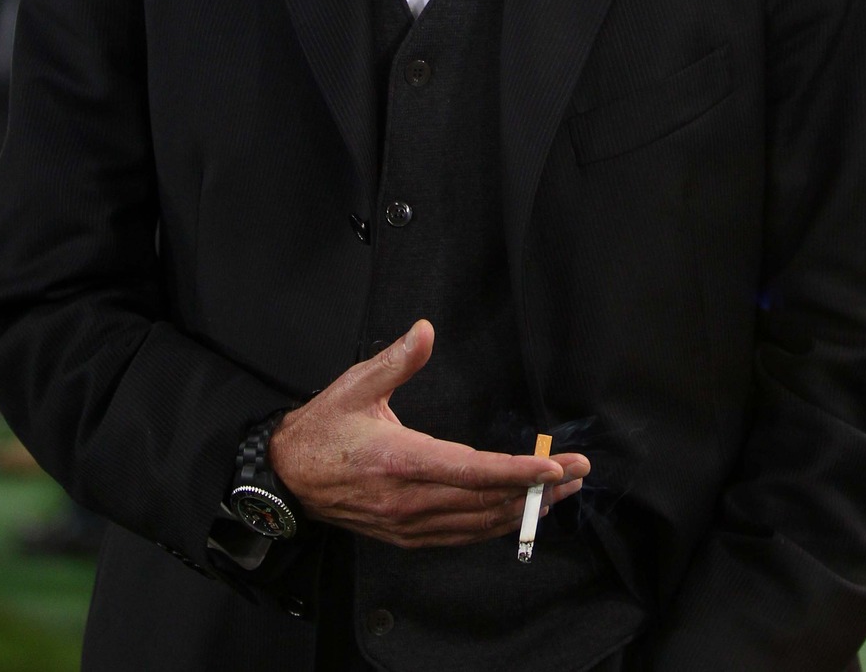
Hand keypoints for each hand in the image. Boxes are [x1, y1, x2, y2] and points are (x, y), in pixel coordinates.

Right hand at [268, 319, 588, 548]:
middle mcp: (409, 499)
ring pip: (477, 523)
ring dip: (522, 509)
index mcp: (401, 460)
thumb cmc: (324, 427)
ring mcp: (408, 523)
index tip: (555, 466)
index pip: (473, 471)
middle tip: (578, 473)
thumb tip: (426, 330)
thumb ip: (398, 359)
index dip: (517, 472)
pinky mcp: (406, 535)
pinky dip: (493, 525)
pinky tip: (515, 512)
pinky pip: (460, 535)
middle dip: (537, 489)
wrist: (288, 477)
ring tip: (560, 492)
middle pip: (486, 500)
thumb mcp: (357, 384)